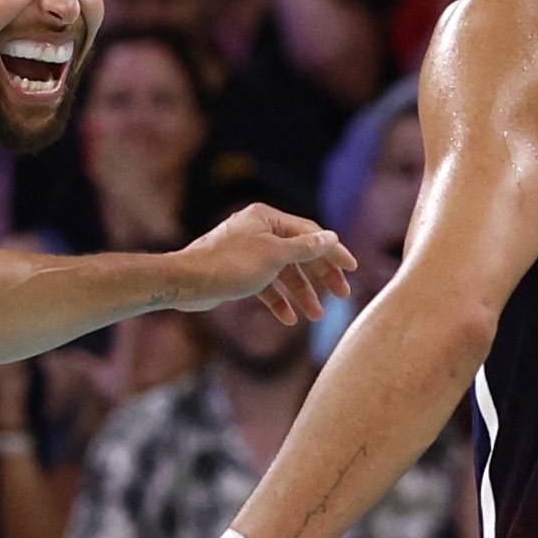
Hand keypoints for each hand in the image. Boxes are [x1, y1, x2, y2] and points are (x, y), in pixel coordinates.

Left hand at [172, 202, 355, 324]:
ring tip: (316, 316)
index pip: (310, 233)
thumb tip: (331, 237)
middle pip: (300, 253)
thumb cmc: (229, 264)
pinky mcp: (238, 272)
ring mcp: (248, 252)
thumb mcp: (275, 255)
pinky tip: (289, 319)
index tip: (352, 270)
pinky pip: (266, 285)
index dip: (333, 252)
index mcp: (267, 218)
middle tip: (341, 294)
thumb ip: (305, 248)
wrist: (186, 283)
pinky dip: (278, 300)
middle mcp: (258, 231)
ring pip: (284, 272)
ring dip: (301, 294)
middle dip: (320, 276)